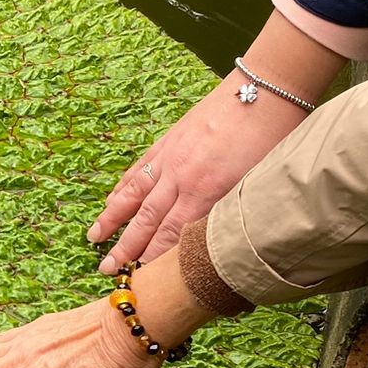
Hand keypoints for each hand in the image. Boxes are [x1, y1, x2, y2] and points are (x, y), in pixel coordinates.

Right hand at [88, 74, 304, 273]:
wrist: (263, 92)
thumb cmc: (273, 137)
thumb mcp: (258, 182)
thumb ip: (233, 212)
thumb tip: (220, 242)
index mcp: (206, 191)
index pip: (172, 234)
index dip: (152, 257)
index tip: (136, 276)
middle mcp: (181, 178)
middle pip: (147, 219)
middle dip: (124, 247)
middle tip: (105, 268)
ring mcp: (170, 158)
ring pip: (134, 194)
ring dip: (112, 218)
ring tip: (93, 235)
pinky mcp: (168, 141)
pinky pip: (139, 168)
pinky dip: (122, 186)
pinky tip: (111, 197)